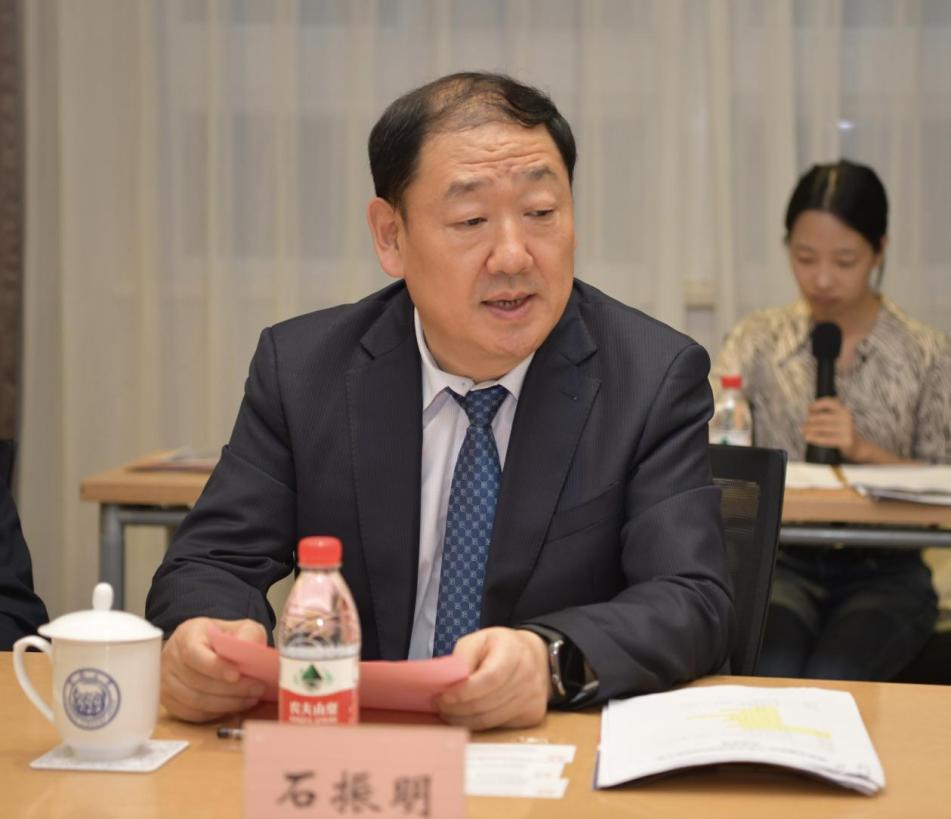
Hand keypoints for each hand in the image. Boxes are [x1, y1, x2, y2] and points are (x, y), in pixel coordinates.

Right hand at [161, 617, 267, 722]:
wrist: (207, 647)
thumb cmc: (224, 638)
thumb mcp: (240, 627)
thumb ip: (247, 634)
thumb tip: (247, 647)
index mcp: (187, 635)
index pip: (193, 654)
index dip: (215, 667)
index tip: (236, 675)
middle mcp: (172, 658)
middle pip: (197, 681)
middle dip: (231, 689)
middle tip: (256, 689)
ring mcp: (167, 681)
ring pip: (195, 700)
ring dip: (226, 703)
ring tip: (250, 699)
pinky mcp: (169, 701)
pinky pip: (192, 713)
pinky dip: (215, 713)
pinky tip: (233, 706)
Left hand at [435, 627, 549, 730]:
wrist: (535, 657)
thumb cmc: (500, 647)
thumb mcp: (478, 640)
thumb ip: (463, 659)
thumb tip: (447, 684)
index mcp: (513, 652)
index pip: (490, 678)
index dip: (464, 692)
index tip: (443, 697)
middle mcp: (528, 677)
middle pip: (487, 703)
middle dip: (457, 709)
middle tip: (438, 706)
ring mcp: (532, 699)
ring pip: (490, 720)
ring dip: (463, 720)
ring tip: (447, 713)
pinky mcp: (532, 716)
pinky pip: (498, 726)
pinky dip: (478, 724)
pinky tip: (466, 716)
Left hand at [802, 397, 863, 460]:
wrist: (856, 447)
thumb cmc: (841, 431)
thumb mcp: (837, 419)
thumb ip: (827, 412)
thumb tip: (810, 410)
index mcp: (844, 410)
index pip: (829, 402)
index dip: (817, 404)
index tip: (809, 410)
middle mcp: (846, 418)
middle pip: (821, 417)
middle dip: (809, 421)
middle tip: (803, 426)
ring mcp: (847, 429)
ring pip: (821, 428)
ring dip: (809, 430)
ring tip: (803, 432)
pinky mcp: (845, 440)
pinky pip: (825, 439)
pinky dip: (814, 438)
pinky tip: (808, 438)